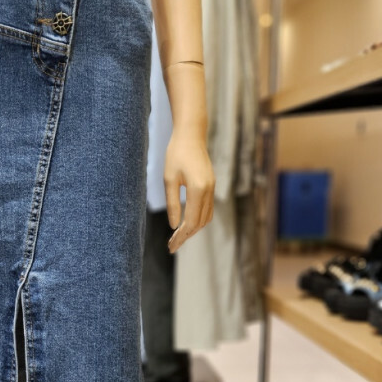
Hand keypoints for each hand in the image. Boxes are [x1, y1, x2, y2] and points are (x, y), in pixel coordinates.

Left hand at [164, 130, 214, 254]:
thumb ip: (173, 203)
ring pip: (206, 218)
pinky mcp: (211, 185)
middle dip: (186, 237)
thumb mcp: (169, 179)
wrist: (191, 135)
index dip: (181, 236)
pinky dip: (198, 220)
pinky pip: (207, 209)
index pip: (191, 221)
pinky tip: (187, 224)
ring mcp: (212, 188)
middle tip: (172, 246)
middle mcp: (208, 190)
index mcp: (198, 189)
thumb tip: (174, 226)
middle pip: (200, 223)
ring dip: (193, 230)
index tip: (171, 246)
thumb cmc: (176, 154)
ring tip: (178, 238)